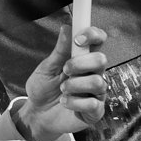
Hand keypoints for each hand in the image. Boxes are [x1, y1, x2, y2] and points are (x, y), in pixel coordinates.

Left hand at [21, 25, 107, 140]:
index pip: (99, 40)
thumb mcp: (47, 67)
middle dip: (80, 63)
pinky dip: (74, 102)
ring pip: (98, 82)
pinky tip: (65, 103)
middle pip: (102, 59)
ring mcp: (97, 92)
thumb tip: (67, 27)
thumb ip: (59, 50)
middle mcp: (94, 73)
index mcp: (83, 59)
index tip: (78, 39)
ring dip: (75, 85)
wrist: (38, 113)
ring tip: (62, 89)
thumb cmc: (44, 87)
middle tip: (65, 70)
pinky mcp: (96, 111)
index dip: (93, 35)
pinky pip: (93, 104)